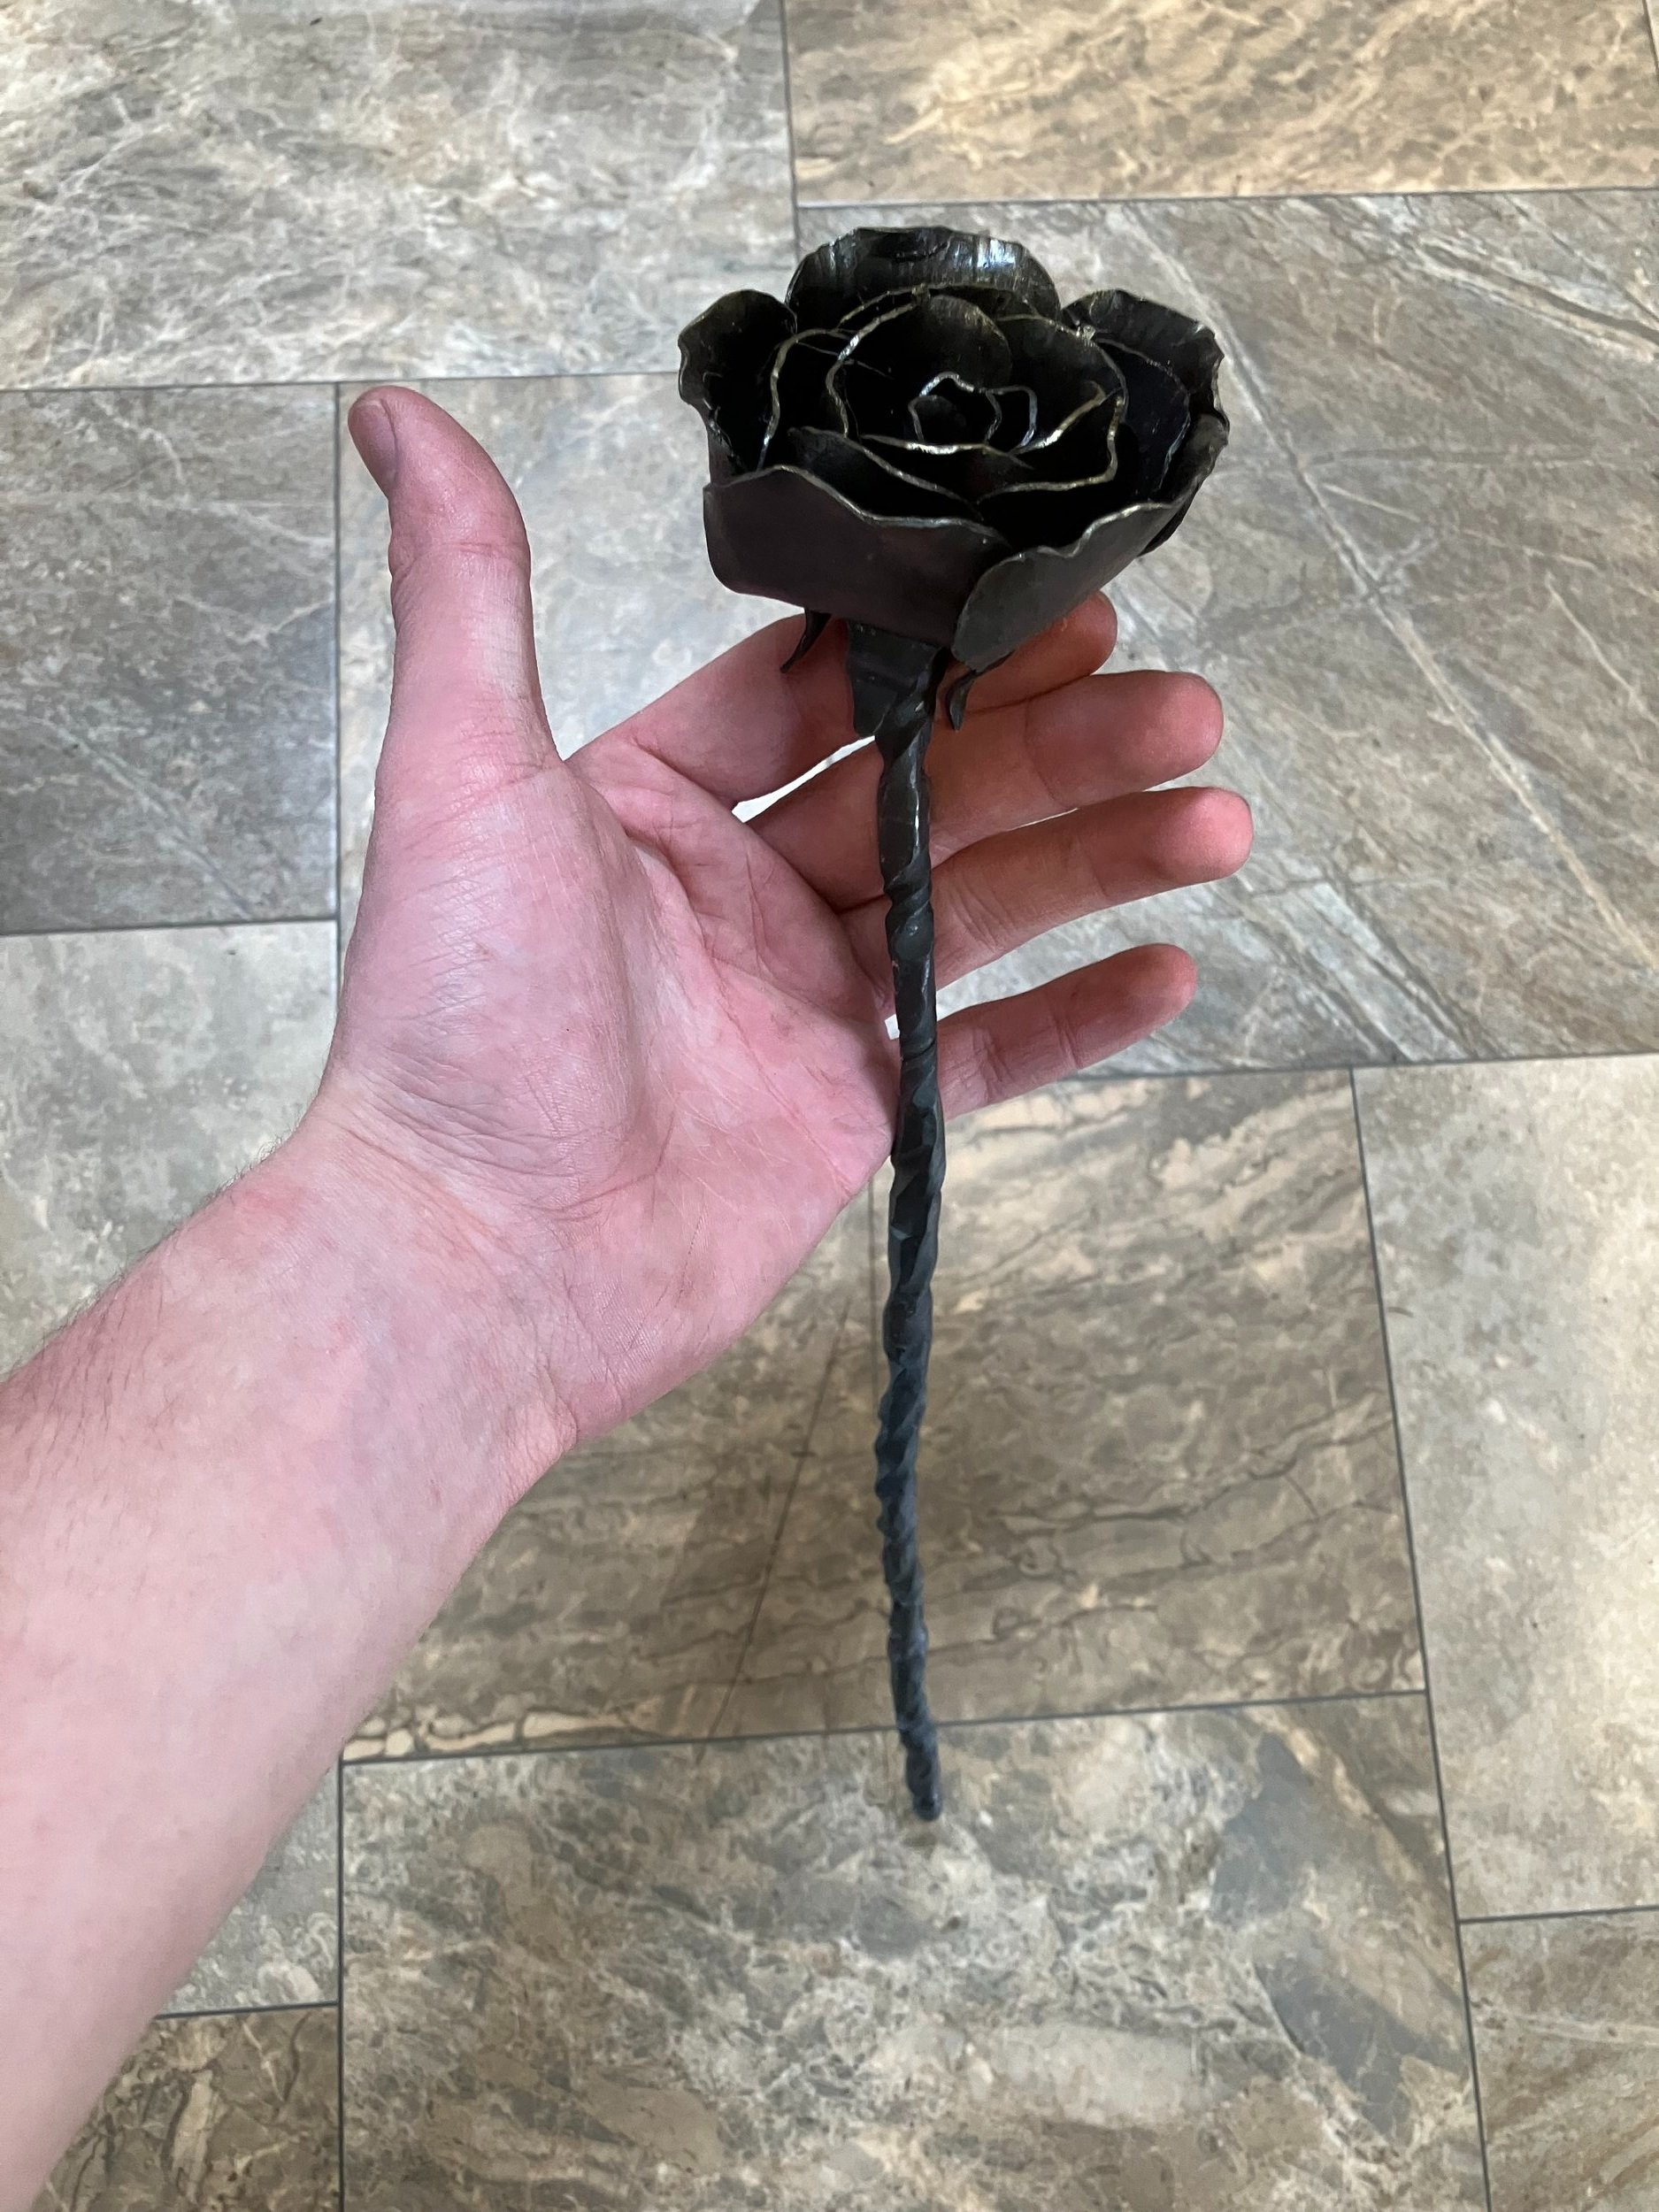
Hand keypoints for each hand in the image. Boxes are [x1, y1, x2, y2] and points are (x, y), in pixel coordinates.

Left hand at [313, 388, 1251, 1466]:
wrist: (479, 1258)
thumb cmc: (457, 1013)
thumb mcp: (462, 775)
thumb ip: (465, 593)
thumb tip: (389, 410)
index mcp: (658, 800)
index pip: (822, 689)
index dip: (939, 644)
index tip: (1054, 596)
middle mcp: (744, 892)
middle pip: (932, 790)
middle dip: (1061, 745)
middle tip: (1185, 705)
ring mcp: (807, 1006)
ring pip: (979, 909)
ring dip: (1101, 859)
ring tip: (1219, 819)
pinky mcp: (854, 1115)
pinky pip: (986, 1057)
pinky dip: (1076, 1019)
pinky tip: (1169, 967)